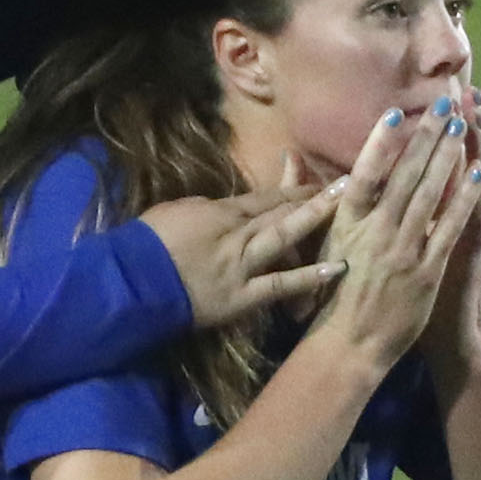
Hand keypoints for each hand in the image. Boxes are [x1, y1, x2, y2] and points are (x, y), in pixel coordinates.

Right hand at [139, 177, 344, 329]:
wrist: (131, 282)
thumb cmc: (145, 244)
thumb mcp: (175, 212)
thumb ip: (206, 209)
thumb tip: (225, 208)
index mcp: (220, 212)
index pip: (264, 198)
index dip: (293, 188)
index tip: (317, 182)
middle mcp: (238, 234)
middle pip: (282, 212)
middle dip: (316, 199)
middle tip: (349, 185)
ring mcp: (243, 266)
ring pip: (286, 238)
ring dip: (318, 223)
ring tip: (349, 212)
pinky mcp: (242, 298)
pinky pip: (280, 286)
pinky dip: (309, 278)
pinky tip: (337, 270)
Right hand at [311, 96, 480, 373]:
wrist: (347, 346)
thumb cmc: (328, 296)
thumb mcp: (313, 243)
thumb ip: (306, 199)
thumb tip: (289, 156)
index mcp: (346, 224)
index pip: (365, 174)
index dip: (381, 143)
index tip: (396, 114)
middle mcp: (375, 232)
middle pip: (405, 175)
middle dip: (426, 136)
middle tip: (445, 103)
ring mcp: (403, 250)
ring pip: (429, 194)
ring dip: (448, 156)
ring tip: (463, 126)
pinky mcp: (427, 271)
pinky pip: (450, 227)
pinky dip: (465, 198)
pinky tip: (479, 173)